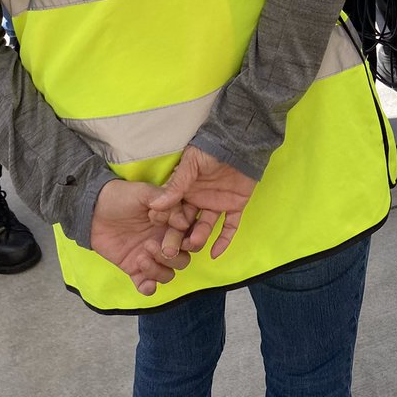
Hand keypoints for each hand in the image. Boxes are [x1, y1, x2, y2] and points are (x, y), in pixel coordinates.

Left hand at [90, 179, 191, 295]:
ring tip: (140, 257)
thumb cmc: (122, 197)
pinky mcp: (135, 268)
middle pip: (183, 259)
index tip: (175, 237)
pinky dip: (149, 288)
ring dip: (158, 271)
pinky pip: (148, 285)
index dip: (187, 240)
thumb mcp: (145, 193)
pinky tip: (144, 283)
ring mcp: (151, 256)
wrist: (94, 210)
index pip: (191, 236)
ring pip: (169, 274)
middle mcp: (166, 241)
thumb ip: (166, 205)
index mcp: (173, 223)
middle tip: (150, 245)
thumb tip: (184, 223)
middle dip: (170, 257)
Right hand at [150, 145, 257, 259]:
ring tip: (194, 242)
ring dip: (200, 236)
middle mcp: (198, 201)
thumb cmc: (211, 150)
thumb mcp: (190, 164)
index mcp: (185, 191)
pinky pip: (230, 226)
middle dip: (178, 236)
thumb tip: (155, 205)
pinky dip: (224, 240)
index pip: (172, 211)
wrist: (240, 142)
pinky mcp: (235, 206)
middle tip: (170, 250)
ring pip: (206, 226)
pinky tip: (216, 254)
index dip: (166, 222)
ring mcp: (216, 204)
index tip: (156, 233)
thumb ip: (176, 184)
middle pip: (186, 223)